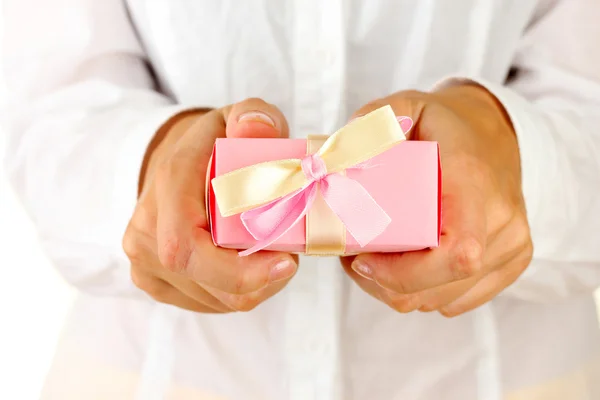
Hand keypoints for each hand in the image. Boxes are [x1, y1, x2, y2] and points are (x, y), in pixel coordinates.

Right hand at [123, 99, 297, 312]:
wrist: (171, 166)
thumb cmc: (211, 145)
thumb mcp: (236, 117)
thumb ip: (253, 115)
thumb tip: (258, 130)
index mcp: (167, 186)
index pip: (187, 247)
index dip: (238, 270)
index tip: (286, 263)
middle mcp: (146, 230)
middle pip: (207, 282)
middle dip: (259, 281)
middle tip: (289, 258)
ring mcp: (145, 261)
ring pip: (213, 299)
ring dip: (253, 286)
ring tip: (269, 254)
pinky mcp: (154, 281)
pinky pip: (206, 303)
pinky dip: (236, 291)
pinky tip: (247, 265)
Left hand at [341, 85, 532, 316]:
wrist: (495, 131)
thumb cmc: (445, 124)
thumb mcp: (406, 106)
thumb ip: (369, 125)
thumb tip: (332, 161)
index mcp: (474, 182)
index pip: (457, 252)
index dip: (404, 273)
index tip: (362, 260)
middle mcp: (501, 218)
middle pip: (438, 286)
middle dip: (383, 284)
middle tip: (355, 258)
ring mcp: (513, 243)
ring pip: (442, 301)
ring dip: (399, 290)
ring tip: (377, 257)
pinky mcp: (513, 261)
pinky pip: (458, 301)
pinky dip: (425, 292)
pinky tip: (408, 264)